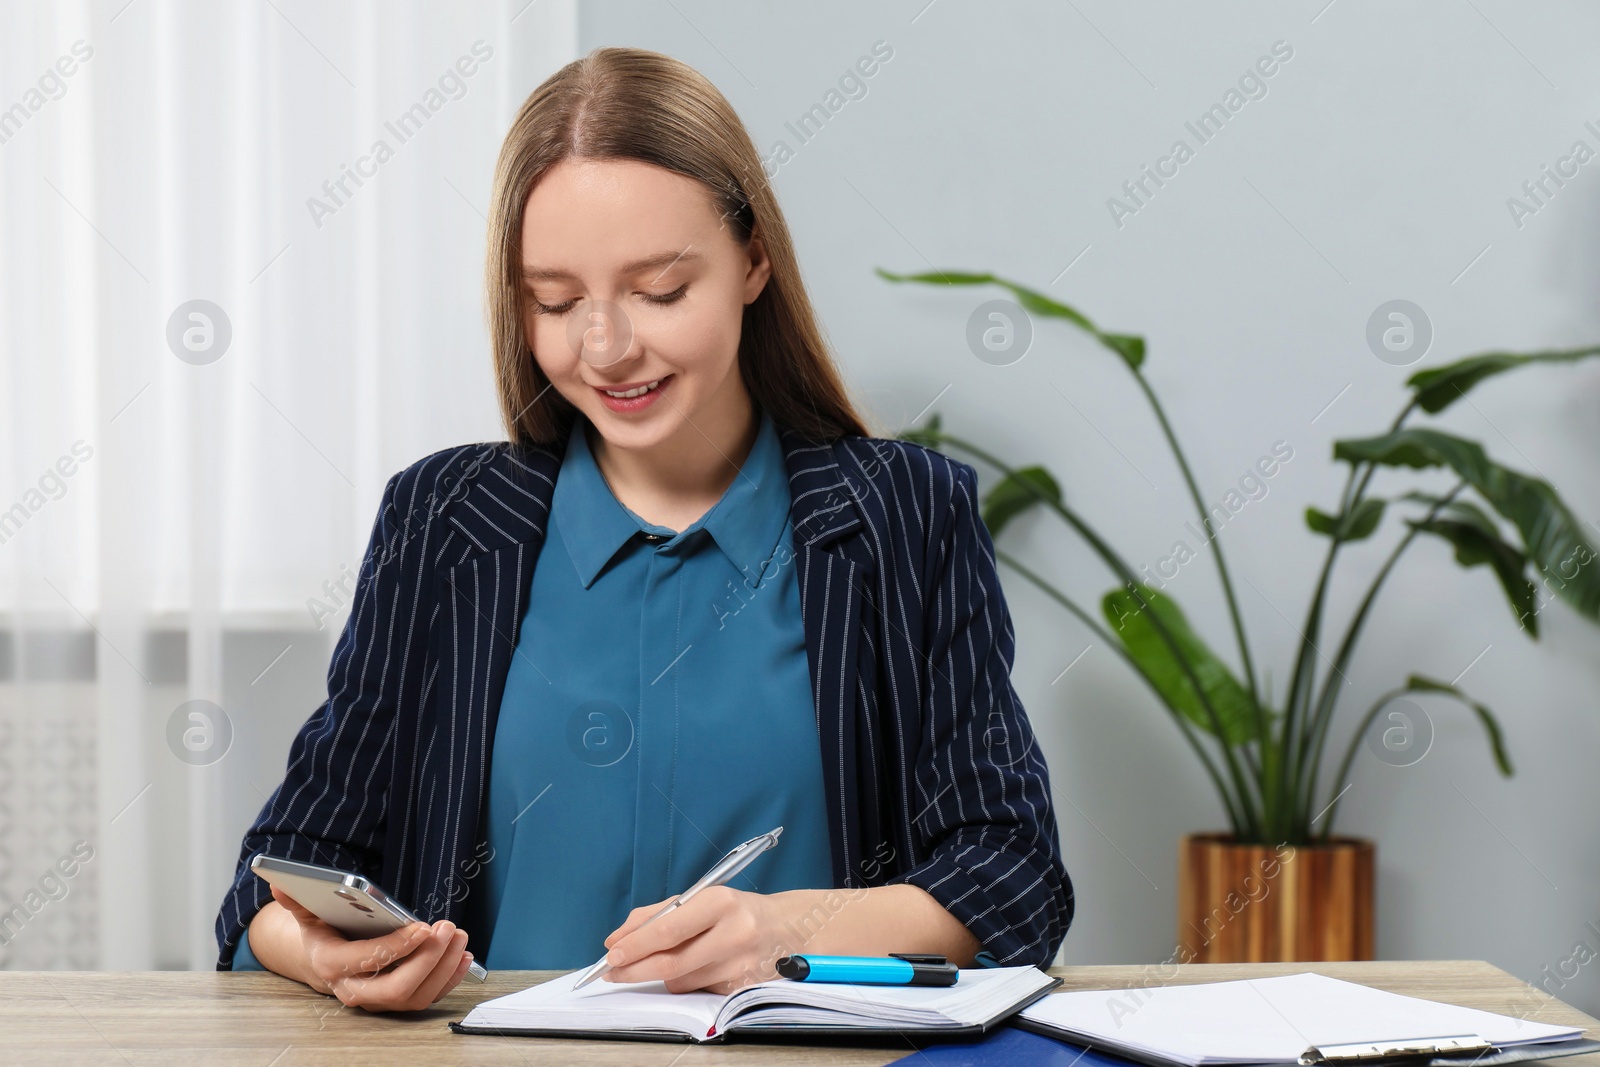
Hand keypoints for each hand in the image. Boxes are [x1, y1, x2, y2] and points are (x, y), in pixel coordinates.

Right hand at [269, 886, 474, 1011]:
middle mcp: (356, 990)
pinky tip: (462, 956)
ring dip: (444, 967)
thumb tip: (279, 881)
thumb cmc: (324, 934)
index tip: (421, 927)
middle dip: (427, 960)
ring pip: (417, 996)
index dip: (396, 947)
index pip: (367, 961)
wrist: (326, 962)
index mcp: (333, 966)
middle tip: (447, 929)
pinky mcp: (398, 1001)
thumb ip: (298, 899)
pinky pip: (428, 997)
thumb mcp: (308, 914)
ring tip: (459, 936)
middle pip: (397, 988)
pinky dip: (450, 978)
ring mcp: (378, 1000)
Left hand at [601, 886, 782, 993]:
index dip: (636, 944)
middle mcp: (735, 934)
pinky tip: (695, 967)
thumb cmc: (737, 911)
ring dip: (660, 976)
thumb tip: (618, 939)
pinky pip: (698, 991)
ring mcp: (741, 966)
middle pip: (672, 963)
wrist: (789, 929)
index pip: (668, 929)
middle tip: (613, 972)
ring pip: (681, 981)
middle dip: (635, 969)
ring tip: (658, 962)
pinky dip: (685, 982)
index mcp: (721, 902)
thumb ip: (658, 914)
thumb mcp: (703, 898)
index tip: (611, 953)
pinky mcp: (742, 989)